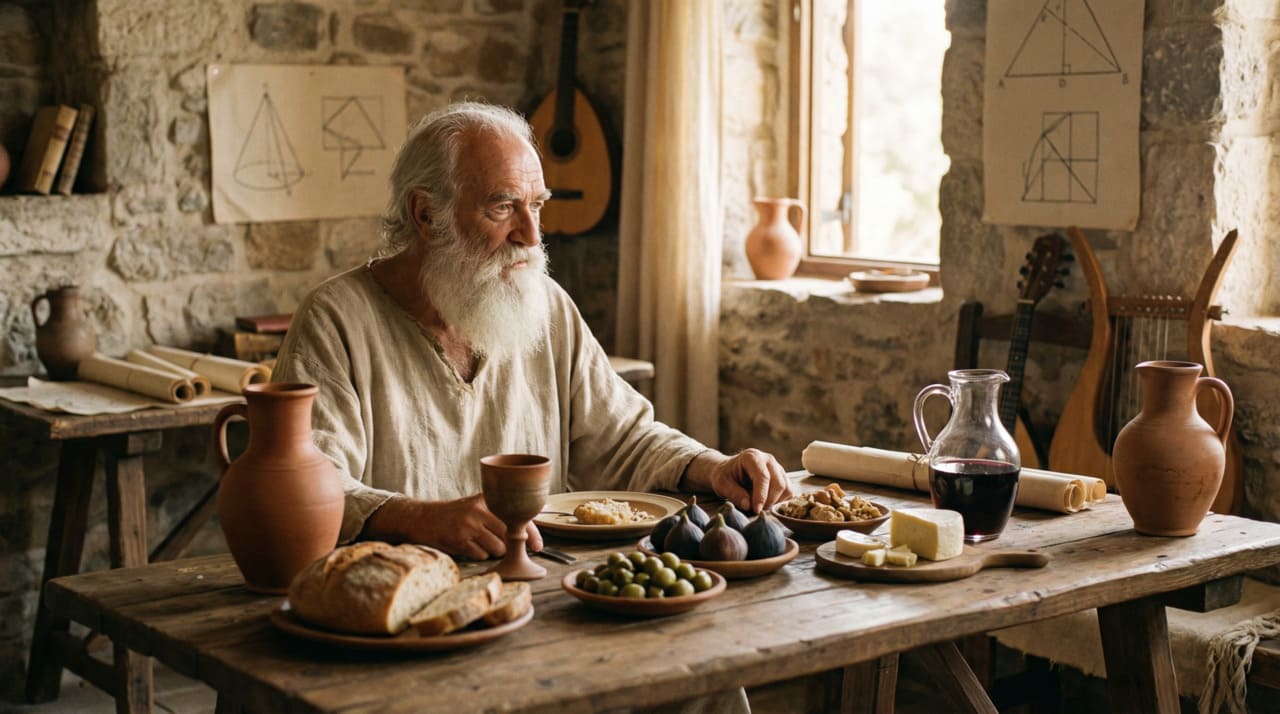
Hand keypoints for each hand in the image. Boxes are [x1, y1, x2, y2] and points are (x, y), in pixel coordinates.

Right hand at [363, 494, 543, 559]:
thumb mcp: (477, 506)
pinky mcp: (459, 540)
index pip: (517, 516)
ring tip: (479, 542)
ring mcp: (469, 526)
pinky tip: (467, 546)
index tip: (538, 546)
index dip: (531, 533)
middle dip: (510, 546)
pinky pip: (481, 556)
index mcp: (487, 499)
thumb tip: (528, 534)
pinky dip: (478, 555)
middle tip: (502, 546)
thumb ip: (499, 514)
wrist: (422, 518)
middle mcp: (479, 510)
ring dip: (493, 551)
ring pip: (497, 549)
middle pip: (510, 536)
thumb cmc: (455, 515)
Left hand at [697, 448, 792, 513]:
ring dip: (776, 502)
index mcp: (752, 457)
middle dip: (769, 501)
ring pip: (787, 489)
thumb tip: (749, 506)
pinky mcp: (783, 477)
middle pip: (779, 483)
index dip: (761, 496)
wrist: (729, 471)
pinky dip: (780, 502)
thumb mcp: (721, 485)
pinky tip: (767, 504)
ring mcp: (777, 468)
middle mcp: (768, 460)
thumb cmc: (724, 477)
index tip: (756, 510)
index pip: (763, 477)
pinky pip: (789, 492)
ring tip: (760, 506)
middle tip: (756, 511)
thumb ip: (734, 494)